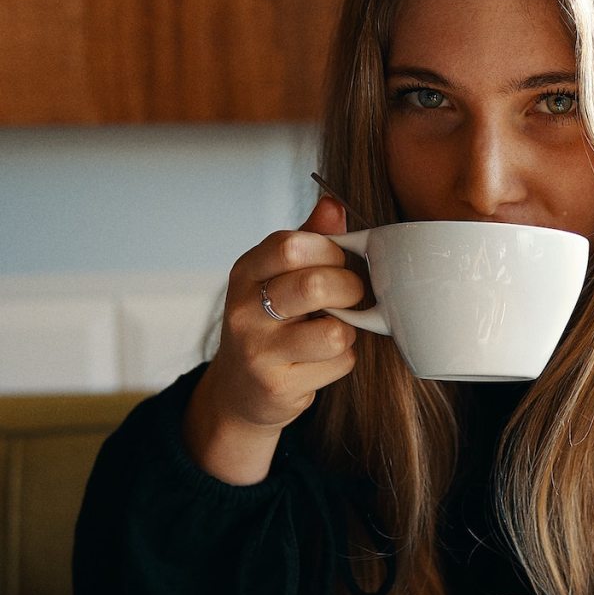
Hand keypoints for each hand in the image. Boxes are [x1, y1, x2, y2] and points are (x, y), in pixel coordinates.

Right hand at [183, 196, 363, 483]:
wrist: (240, 390)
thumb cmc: (269, 322)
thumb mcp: (277, 275)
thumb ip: (308, 239)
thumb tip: (333, 204)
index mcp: (246, 272)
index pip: (291, 245)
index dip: (330, 251)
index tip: (339, 262)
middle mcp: (243, 311)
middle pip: (316, 286)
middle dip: (350, 289)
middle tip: (351, 295)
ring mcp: (258, 351)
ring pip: (334, 332)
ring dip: (348, 330)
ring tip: (334, 329)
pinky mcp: (278, 387)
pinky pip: (338, 363)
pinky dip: (343, 360)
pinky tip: (323, 358)